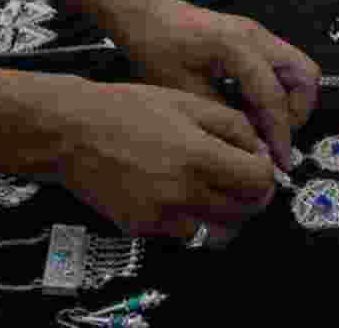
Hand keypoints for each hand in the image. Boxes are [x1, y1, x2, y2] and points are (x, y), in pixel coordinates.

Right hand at [41, 75, 276, 240]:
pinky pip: (186, 235)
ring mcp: (162, 217)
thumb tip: (260, 151)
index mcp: (199, 156)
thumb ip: (234, 126)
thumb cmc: (126, 110)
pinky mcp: (143, 230)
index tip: (259, 164)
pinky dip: (194, 221)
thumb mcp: (188, 102)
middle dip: (253, 195)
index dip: (266, 172)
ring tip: (215, 190)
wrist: (72, 132)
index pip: (259, 181)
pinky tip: (183, 196)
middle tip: (243, 178)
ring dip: (227, 215)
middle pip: (246, 212)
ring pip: (219, 233)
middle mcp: (183, 192)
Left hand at [118, 0, 320, 170]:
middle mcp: (257, 36)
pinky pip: (283, 66)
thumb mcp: (184, 90)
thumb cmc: (156, 49)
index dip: (280, 133)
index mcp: (237, 47)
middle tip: (275, 137)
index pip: (274, 95)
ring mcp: (260, 34)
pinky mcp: (255, 38)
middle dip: (297, 112)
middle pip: (306, 75)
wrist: (145, 14)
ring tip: (265, 125)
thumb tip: (254, 146)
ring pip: (300, 69)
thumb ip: (223, 116)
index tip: (281, 163)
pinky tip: (253, 110)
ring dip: (292, 100)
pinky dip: (279, 90)